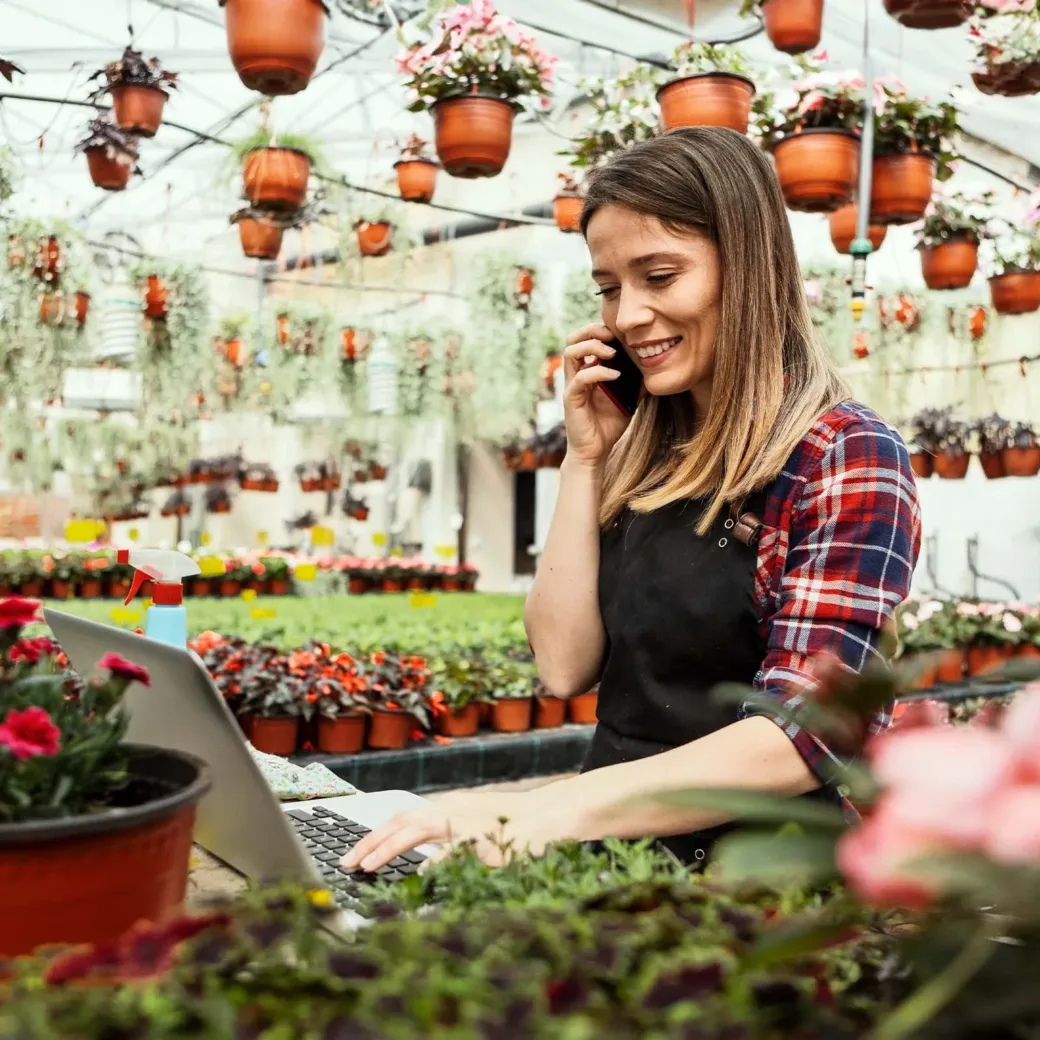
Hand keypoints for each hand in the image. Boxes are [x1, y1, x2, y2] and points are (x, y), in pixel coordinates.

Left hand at [341, 788, 581, 871]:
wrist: (554, 815)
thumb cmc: (517, 826)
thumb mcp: (476, 830)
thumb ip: (449, 841)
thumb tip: (420, 861)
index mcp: (450, 807)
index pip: (405, 819)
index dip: (377, 836)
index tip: (354, 855)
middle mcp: (456, 809)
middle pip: (404, 820)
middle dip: (373, 841)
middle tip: (348, 862)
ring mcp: (471, 821)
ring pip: (422, 828)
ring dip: (392, 846)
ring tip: (368, 865)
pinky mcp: (488, 838)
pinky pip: (456, 848)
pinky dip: (436, 859)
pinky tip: (418, 873)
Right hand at [563, 323, 631, 470]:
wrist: (595, 452)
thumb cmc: (608, 425)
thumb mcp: (629, 399)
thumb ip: (636, 382)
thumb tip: (654, 368)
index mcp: (587, 371)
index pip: (585, 339)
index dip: (599, 330)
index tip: (619, 334)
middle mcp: (576, 375)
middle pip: (572, 339)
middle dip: (591, 331)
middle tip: (612, 336)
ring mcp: (572, 386)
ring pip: (570, 353)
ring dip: (592, 347)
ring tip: (613, 353)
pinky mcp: (571, 399)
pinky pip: (580, 378)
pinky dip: (599, 372)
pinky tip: (615, 376)